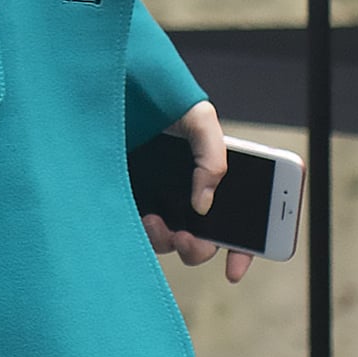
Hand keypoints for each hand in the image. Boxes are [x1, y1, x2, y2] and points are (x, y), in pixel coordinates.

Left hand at [141, 100, 253, 284]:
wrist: (114, 86)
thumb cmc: (162, 98)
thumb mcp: (200, 119)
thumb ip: (213, 158)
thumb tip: (203, 205)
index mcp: (211, 176)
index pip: (237, 222)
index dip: (243, 250)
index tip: (234, 270)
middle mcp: (186, 193)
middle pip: (202, 240)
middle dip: (199, 250)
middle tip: (190, 240)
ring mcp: (157, 199)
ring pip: (168, 241)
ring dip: (168, 242)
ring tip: (156, 223)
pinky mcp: (127, 198)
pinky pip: (138, 229)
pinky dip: (143, 233)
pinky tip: (142, 218)